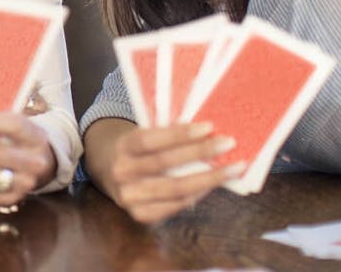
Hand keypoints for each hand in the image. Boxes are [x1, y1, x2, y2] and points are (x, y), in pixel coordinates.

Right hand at [107, 122, 244, 224]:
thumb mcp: (141, 135)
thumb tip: (205, 130)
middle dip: (199, 152)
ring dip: (208, 178)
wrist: (108, 172)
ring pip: (174, 188)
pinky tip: (213, 185)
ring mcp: (129, 196)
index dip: (179, 134)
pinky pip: (175, 205)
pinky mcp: (140, 214)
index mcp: (122, 147)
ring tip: (233, 169)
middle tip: (228, 144)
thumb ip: (164, 133)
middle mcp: (122, 172)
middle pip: (164, 163)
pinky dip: (197, 195)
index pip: (149, 139)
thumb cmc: (137, 150)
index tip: (208, 127)